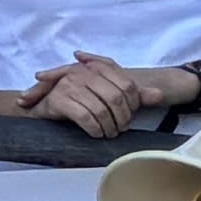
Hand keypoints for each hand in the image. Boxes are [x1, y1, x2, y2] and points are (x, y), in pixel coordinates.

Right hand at [25, 56, 146, 137]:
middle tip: (121, 129)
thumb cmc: (78, 97)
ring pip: (101, 110)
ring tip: (109, 134)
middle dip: (121, 118)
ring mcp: (70, 85)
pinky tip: (96, 134)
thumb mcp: (107, 91)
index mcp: (97, 67)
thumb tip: (158, 95)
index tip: (131, 116)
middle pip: (115, 98)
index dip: (132, 104)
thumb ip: (133, 93)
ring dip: (108, 127)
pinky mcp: (60, 100)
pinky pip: (84, 117)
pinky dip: (94, 129)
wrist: (42, 103)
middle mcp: (83, 72)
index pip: (126, 85)